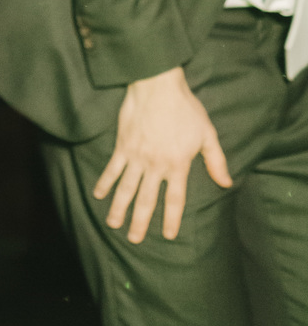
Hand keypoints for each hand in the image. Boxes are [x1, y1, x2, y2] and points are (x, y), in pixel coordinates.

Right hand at [94, 65, 231, 241]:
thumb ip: (216, 161)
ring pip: (126, 189)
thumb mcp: (207, 134)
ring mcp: (136, 156)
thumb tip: (226, 183)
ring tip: (113, 225)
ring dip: (119, 208)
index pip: (174, 200)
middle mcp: (155, 165)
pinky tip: (98, 195)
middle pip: (146, 200)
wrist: (158, 86)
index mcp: (177, 165)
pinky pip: (112, 168)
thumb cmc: (185, 108)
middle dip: (140, 222)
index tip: (167, 235)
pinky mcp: (122, 146)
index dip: (170, 219)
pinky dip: (104, 182)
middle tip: (134, 239)